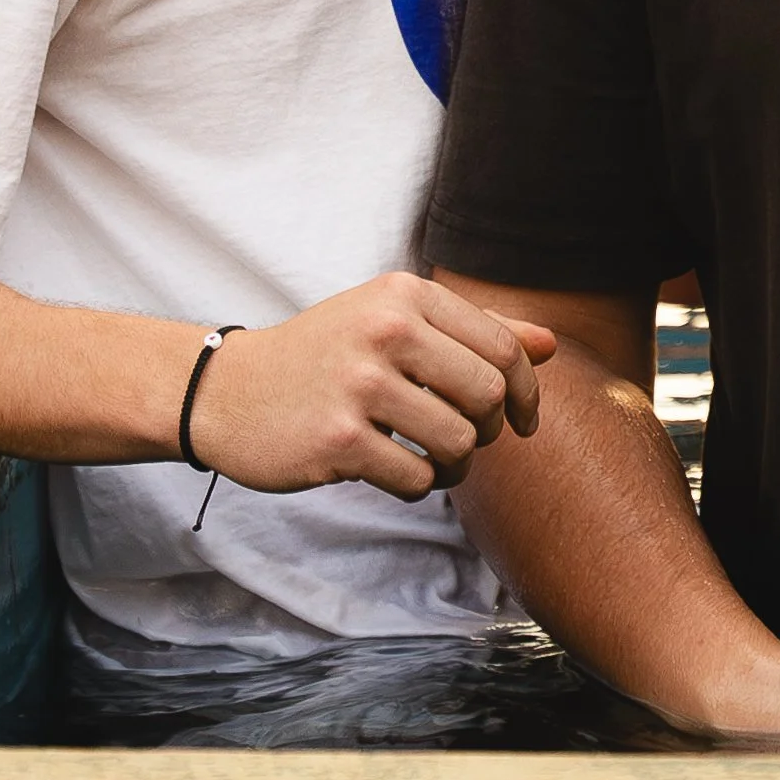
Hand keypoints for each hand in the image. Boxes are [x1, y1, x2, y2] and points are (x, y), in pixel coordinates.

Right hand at [188, 274, 555, 503]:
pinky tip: (395, 470)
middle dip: (490, 430)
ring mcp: (359, 385)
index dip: (527, 392)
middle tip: (468, 439)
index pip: (504, 347)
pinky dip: (418, 485)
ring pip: (459, 443)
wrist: (228, 390)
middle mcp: (385, 330)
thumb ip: (474, 330)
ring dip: (456, 465)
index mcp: (406, 295)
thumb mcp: (394, 320)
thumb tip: (551, 344)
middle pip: (489, 397)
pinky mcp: (337, 441)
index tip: (523, 420)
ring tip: (433, 458)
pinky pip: (417, 479)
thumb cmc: (328, 354)